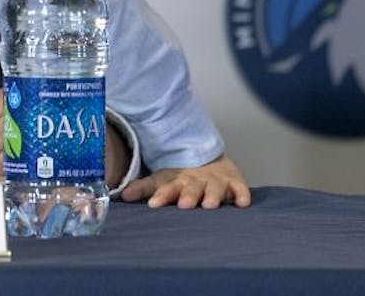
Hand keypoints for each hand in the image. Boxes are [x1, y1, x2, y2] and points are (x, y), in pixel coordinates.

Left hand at [119, 156, 250, 208]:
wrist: (208, 159)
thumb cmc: (181, 179)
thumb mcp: (162, 181)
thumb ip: (144, 189)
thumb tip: (122, 196)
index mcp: (178, 182)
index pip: (167, 188)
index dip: (161, 195)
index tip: (154, 204)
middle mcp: (197, 181)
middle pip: (192, 188)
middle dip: (188, 196)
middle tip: (184, 205)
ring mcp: (216, 181)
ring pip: (215, 188)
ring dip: (213, 195)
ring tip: (209, 204)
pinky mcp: (234, 182)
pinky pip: (240, 188)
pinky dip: (241, 194)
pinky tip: (241, 202)